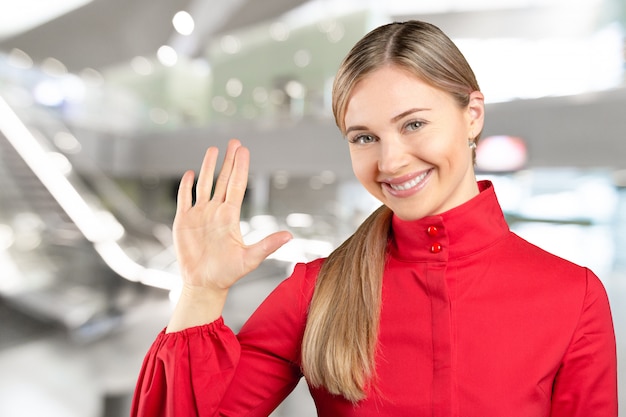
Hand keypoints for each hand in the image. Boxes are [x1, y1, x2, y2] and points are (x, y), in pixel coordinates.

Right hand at [173, 139, 291, 293]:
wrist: (204, 284)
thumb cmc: (228, 273)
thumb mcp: (250, 259)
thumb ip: (267, 245)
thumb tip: (290, 236)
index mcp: (230, 216)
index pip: (237, 185)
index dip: (240, 167)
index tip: (244, 150)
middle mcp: (216, 211)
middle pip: (222, 179)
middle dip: (228, 160)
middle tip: (234, 142)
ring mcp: (199, 214)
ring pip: (203, 184)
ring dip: (207, 167)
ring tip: (212, 150)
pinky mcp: (183, 221)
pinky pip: (184, 199)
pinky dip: (185, 186)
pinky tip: (189, 173)